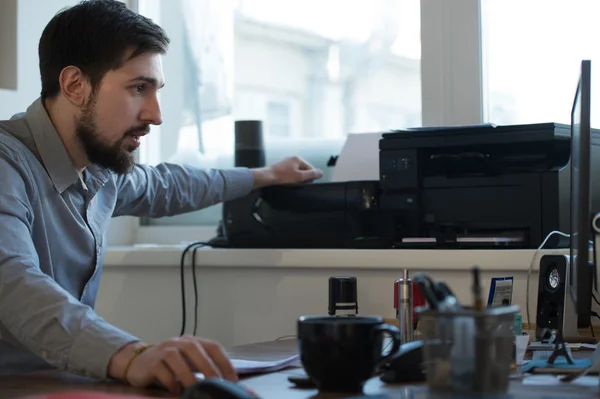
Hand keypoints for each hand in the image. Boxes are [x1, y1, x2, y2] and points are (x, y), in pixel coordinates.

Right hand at [108, 336, 236, 393]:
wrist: (140, 362)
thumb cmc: (171, 365)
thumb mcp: (190, 363)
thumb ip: (204, 368)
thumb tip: (225, 383)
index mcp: (193, 341)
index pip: (213, 346)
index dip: (224, 362)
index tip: (232, 379)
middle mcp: (178, 342)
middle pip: (194, 348)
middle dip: (207, 367)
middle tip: (216, 383)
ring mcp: (163, 350)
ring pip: (176, 358)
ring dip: (187, 375)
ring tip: (195, 390)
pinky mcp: (151, 362)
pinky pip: (161, 370)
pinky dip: (170, 381)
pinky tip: (176, 390)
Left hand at [252, 156, 322, 187]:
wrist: (266, 177)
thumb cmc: (282, 177)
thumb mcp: (300, 177)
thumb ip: (311, 174)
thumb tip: (321, 173)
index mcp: (297, 159)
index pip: (310, 168)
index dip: (310, 177)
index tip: (306, 183)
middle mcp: (291, 159)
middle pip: (303, 170)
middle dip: (302, 178)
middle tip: (298, 184)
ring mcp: (285, 163)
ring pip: (296, 172)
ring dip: (295, 179)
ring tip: (291, 183)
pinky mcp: (280, 168)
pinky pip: (289, 173)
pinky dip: (289, 178)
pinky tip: (286, 182)